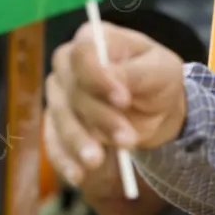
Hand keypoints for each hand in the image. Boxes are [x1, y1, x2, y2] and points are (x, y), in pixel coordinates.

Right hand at [43, 23, 187, 185]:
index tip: (122, 99)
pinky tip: (77, 175)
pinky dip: (64, 159)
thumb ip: (134, 73)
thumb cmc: (159, 79)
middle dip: (98, 117)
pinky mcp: (60, 122)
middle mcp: (70, 64)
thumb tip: (109, 76)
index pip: (81, 53)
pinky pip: (54, 141)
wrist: (160, 108)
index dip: (97, 77)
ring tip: (100, 161)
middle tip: (127, 139)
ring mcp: (62, 94)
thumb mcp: (160, 70)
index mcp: (96, 39)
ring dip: (81, 142)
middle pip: (71, 90)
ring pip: (61, 118)